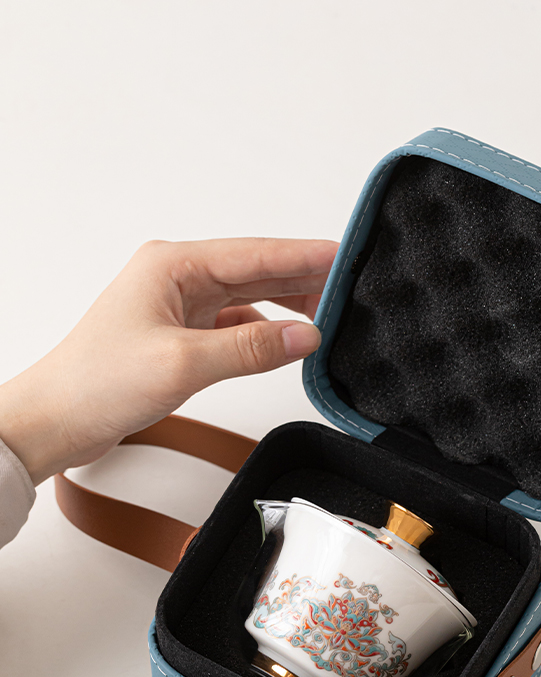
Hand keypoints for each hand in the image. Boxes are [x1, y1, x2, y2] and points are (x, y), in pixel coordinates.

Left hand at [0, 237, 336, 484]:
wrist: (56, 423)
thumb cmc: (96, 383)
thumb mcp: (183, 364)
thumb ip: (250, 349)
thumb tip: (304, 336)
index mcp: (172, 265)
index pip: (255, 254)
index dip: (304, 254)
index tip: (344, 253)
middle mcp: (177, 279)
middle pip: (255, 271)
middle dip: (303, 278)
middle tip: (350, 285)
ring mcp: (179, 308)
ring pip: (248, 299)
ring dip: (286, 307)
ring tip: (330, 312)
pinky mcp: (180, 337)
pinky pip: (236, 327)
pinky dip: (264, 334)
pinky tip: (287, 342)